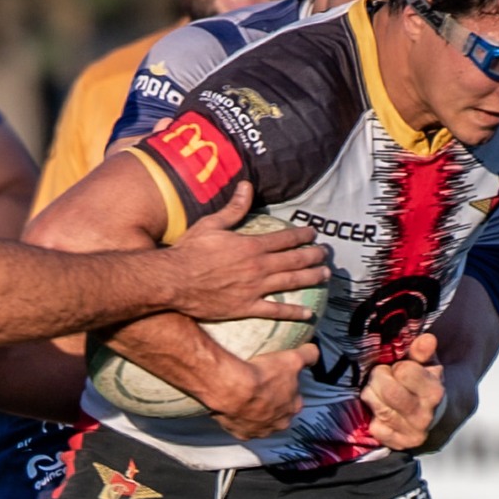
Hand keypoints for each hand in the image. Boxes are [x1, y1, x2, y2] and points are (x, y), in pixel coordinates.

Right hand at [164, 185, 328, 321]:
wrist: (173, 281)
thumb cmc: (189, 251)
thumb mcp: (210, 224)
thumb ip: (233, 208)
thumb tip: (247, 185)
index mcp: (251, 245)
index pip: (285, 238)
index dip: (302, 235)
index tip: (313, 233)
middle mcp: (258, 266)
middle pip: (294, 260)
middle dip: (314, 256)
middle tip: (326, 254)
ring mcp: (254, 288)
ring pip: (291, 282)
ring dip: (311, 278)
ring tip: (325, 275)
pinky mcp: (246, 307)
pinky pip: (275, 311)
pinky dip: (293, 312)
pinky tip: (308, 313)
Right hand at [206, 344, 317, 439]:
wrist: (233, 390)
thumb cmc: (264, 376)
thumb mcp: (292, 358)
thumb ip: (308, 355)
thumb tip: (314, 352)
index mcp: (293, 407)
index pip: (294, 398)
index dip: (286, 388)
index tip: (276, 379)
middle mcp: (279, 424)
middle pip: (278, 413)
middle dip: (272, 404)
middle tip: (260, 388)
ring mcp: (260, 431)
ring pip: (260, 422)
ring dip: (255, 413)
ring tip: (245, 398)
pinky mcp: (242, 434)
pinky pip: (242, 428)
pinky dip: (239, 419)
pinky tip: (235, 408)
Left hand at [361, 331, 445, 449]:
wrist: (441, 417)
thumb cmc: (426, 383)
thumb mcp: (428, 364)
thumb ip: (423, 351)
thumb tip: (426, 339)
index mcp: (434, 392)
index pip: (404, 372)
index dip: (398, 367)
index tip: (399, 368)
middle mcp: (425, 416)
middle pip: (388, 390)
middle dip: (379, 379)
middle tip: (382, 377)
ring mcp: (412, 433)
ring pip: (377, 407)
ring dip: (373, 395)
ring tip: (380, 392)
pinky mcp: (399, 445)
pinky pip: (374, 428)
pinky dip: (374, 417)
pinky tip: (382, 411)